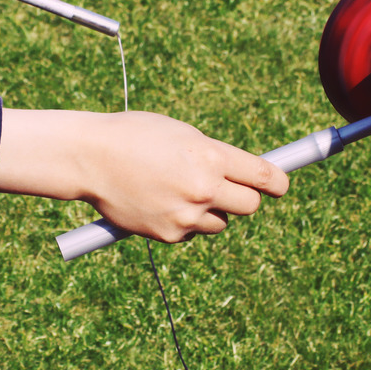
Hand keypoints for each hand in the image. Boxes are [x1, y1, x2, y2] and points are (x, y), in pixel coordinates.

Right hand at [0, 110, 288, 242]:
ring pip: (220, 222)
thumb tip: (246, 174)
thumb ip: (214, 155)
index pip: (264, 176)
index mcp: (211, 156)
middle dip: (243, 198)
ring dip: (210, 211)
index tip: (280, 186)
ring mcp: (187, 214)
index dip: (278, 183)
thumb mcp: (183, 134)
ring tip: (179, 192)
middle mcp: (204, 187)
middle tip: (229, 190)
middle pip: (249, 205)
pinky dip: (183, 222)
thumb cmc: (137, 136)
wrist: (90, 157)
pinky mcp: (170, 235)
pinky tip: (159, 202)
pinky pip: (191, 232)